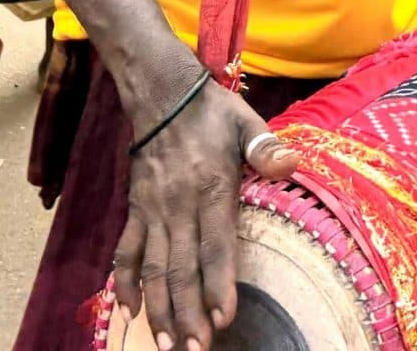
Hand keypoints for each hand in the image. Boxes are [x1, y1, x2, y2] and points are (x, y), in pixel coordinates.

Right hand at [114, 62, 297, 350]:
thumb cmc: (211, 112)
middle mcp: (179, 205)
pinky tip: (128, 311)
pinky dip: (124, 281)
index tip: (222, 319)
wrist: (161, 92)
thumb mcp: (246, 122)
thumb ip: (266, 148)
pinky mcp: (135, 208)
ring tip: (166, 343)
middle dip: (188, 312)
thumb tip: (292, 164)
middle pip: (181, 268)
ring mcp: (153, 209)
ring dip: (159, 308)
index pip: (215, 245)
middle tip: (195, 349)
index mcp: (212, 187)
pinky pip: (125, 250)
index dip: (218, 284)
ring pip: (152, 268)